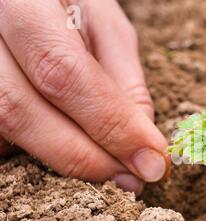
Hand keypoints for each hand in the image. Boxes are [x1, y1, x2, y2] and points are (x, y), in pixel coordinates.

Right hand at [0, 0, 168, 193]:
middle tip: (132, 178)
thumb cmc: (72, 6)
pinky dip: (42, 150)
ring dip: (65, 159)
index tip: (151, 161)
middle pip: (20, 109)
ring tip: (110, 169)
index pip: (62, 71)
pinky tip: (73, 147)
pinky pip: (1, 136)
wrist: (27, 4)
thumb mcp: (106, 27)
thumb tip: (142, 144)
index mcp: (21, 1)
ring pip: (6, 129)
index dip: (110, 124)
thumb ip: (124, 80)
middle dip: (86, 156)